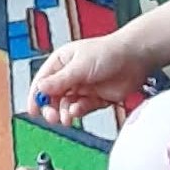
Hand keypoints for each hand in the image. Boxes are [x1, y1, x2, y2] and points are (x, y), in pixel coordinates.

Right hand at [28, 19, 169, 125]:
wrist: (135, 58)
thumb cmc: (108, 52)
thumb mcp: (79, 66)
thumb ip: (60, 80)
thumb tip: (40, 89)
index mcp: (61, 62)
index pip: (42, 81)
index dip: (36, 96)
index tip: (33, 110)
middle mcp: (70, 75)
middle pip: (53, 97)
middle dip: (51, 108)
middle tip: (52, 117)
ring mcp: (83, 87)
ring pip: (67, 105)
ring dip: (65, 112)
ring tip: (68, 116)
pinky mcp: (95, 98)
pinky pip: (82, 109)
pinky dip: (79, 111)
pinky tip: (78, 111)